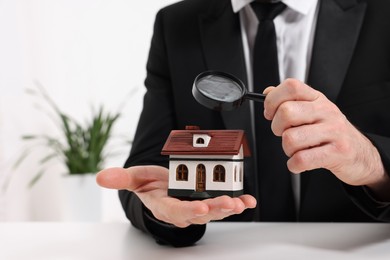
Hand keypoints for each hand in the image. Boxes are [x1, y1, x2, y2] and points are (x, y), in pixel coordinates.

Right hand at [96, 166, 256, 226]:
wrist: (163, 188)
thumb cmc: (151, 185)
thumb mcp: (135, 179)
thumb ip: (121, 179)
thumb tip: (101, 177)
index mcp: (165, 206)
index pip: (176, 211)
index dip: (187, 211)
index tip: (199, 207)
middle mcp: (184, 210)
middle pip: (201, 212)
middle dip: (215, 209)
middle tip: (229, 203)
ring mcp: (199, 205)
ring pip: (216, 210)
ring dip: (230, 208)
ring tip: (241, 203)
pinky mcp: (210, 200)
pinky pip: (225, 203)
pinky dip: (239, 202)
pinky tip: (249, 200)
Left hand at [263, 79, 389, 198]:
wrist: (360, 154)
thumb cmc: (331, 132)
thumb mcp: (313, 111)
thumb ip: (290, 101)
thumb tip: (268, 93)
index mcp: (317, 98)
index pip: (291, 87)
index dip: (273, 100)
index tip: (270, 113)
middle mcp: (326, 111)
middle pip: (286, 112)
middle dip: (277, 128)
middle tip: (284, 133)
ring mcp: (334, 131)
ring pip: (290, 139)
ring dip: (287, 149)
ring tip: (297, 149)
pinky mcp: (337, 152)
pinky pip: (301, 159)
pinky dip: (294, 165)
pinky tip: (300, 161)